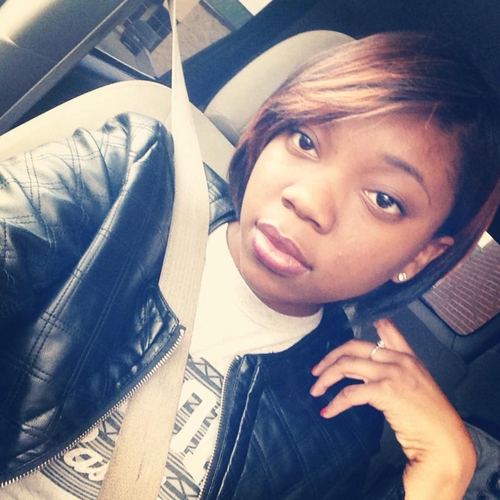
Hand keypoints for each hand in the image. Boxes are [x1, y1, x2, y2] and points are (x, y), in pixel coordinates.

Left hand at [310, 318, 475, 499]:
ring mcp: (393, 373)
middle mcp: (399, 359)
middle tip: (316, 371)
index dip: (361, 327)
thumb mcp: (415, 385)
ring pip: (347, 365)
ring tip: (315, 390)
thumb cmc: (429, 418)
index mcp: (407, 356)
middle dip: (329, 358)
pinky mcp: (386, 391)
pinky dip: (335, 402)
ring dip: (326, 378)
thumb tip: (362, 371)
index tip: (345, 335)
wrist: (445, 441)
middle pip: (353, 346)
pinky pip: (350, 393)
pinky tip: (327, 411)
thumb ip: (393, 371)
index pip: (386, 328)